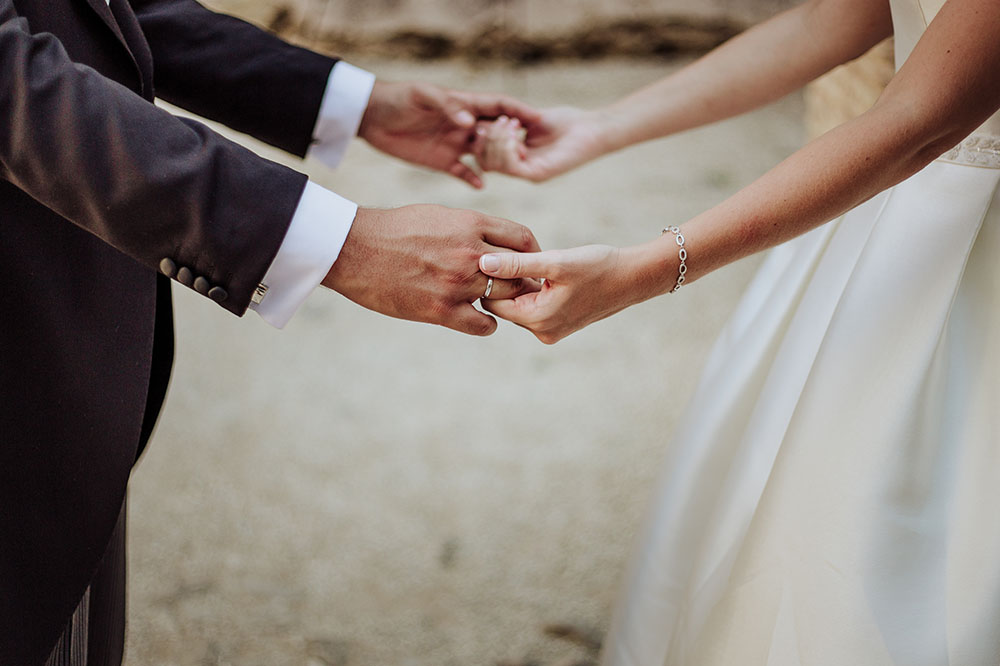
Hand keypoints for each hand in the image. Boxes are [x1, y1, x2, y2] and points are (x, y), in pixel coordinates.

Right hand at [322, 205, 540, 335]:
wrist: (354, 249)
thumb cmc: (394, 230)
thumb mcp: (439, 216)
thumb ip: (471, 228)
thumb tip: (496, 243)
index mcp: (470, 224)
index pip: (522, 238)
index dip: (531, 253)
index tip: (528, 264)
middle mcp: (470, 253)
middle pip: (520, 271)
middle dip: (520, 280)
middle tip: (514, 289)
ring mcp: (457, 283)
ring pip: (504, 298)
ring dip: (500, 301)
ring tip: (488, 301)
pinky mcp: (441, 310)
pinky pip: (484, 325)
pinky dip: (484, 324)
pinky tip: (473, 317)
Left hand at [357, 81, 542, 188]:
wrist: (372, 116)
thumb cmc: (398, 98)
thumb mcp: (422, 96)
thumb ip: (448, 106)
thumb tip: (471, 120)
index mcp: (464, 104)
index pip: (499, 106)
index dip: (519, 110)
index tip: (540, 118)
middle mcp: (465, 124)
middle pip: (497, 132)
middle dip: (515, 140)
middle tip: (531, 152)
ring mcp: (455, 144)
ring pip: (485, 154)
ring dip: (499, 161)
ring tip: (513, 171)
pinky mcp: (443, 161)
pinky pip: (464, 172)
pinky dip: (474, 179)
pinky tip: (482, 187)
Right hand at [471, 107, 612, 182]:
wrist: (592, 128)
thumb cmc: (567, 122)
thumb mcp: (531, 117)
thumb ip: (511, 120)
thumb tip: (486, 118)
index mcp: (517, 155)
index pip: (484, 154)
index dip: (482, 136)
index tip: (492, 117)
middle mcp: (520, 167)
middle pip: (484, 162)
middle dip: (487, 138)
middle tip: (503, 121)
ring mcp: (528, 172)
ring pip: (493, 165)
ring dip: (497, 140)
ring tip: (511, 124)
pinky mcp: (538, 174)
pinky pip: (510, 167)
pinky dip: (508, 147)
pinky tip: (517, 133)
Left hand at [478, 244, 651, 343]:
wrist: (634, 277)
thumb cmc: (598, 267)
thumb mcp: (555, 262)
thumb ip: (517, 264)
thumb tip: (483, 262)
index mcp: (537, 319)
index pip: (493, 303)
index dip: (491, 279)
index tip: (497, 257)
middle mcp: (543, 331)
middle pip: (505, 306)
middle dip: (507, 283)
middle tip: (517, 256)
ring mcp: (552, 329)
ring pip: (520, 305)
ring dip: (522, 284)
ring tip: (537, 264)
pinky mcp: (561, 323)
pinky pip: (536, 306)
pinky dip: (536, 289)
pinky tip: (549, 273)